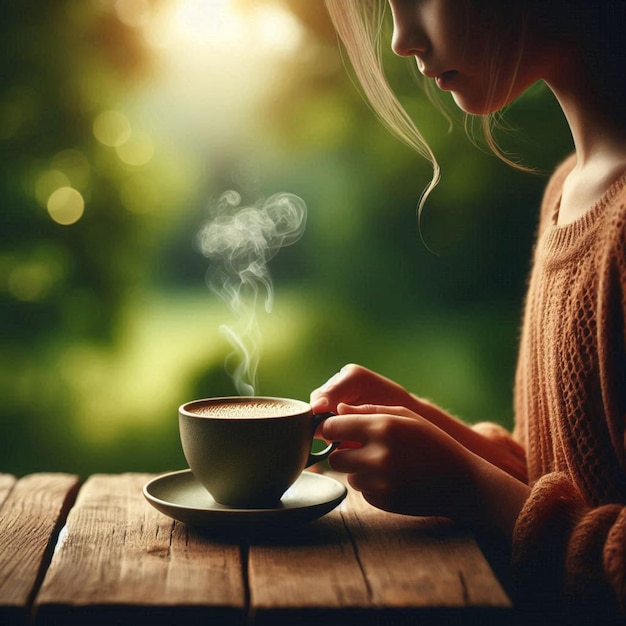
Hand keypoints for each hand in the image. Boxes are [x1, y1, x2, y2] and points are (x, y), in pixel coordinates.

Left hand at [311, 363, 527, 482]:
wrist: (462, 482)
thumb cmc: (433, 442)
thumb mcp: (406, 416)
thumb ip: (369, 410)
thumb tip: (338, 410)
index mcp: (381, 427)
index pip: (332, 427)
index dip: (333, 429)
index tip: (340, 430)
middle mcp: (377, 455)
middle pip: (334, 457)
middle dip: (342, 452)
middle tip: (362, 449)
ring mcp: (380, 482)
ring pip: (348, 475)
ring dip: (358, 470)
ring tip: (386, 464)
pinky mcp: (383, 502)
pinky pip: (362, 492)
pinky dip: (371, 486)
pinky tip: (394, 480)